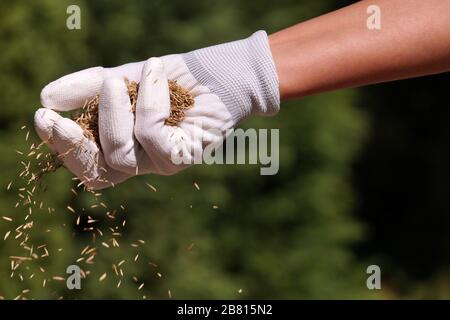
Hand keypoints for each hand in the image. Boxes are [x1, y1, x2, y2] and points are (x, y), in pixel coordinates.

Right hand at [34, 31, 279, 188]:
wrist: (219, 73)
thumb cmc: (173, 78)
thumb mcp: (125, 78)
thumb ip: (89, 88)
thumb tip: (48, 96)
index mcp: (122, 144)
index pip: (86, 159)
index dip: (61, 143)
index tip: (41, 114)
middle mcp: (141, 160)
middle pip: (97, 173)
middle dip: (71, 145)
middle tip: (52, 117)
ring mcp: (162, 162)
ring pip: (122, 154)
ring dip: (113, 113)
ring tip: (117, 79)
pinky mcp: (183, 155)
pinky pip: (152, 134)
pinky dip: (148, 100)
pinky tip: (155, 73)